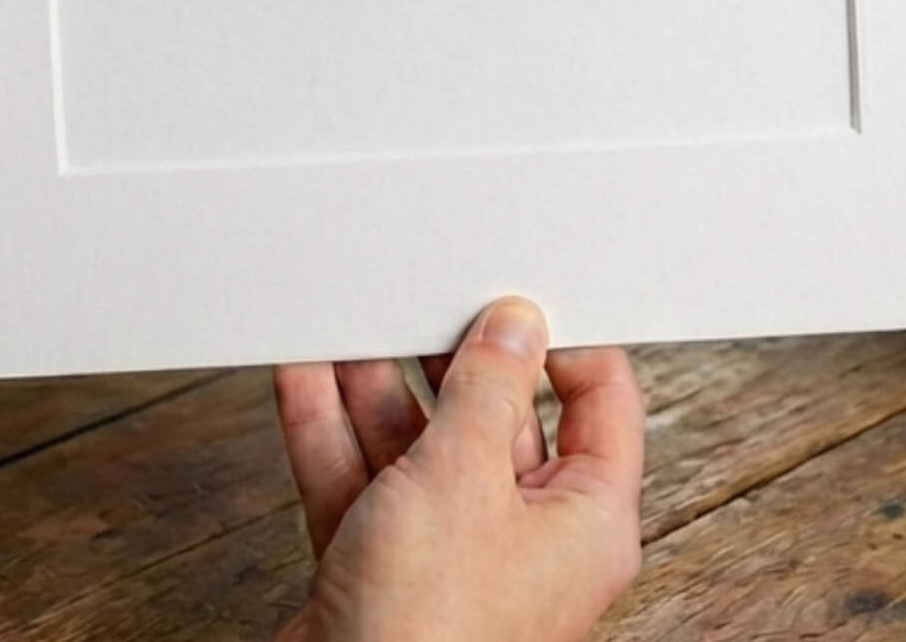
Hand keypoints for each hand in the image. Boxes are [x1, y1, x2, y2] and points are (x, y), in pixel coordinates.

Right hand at [274, 297, 644, 641]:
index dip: (561, 342)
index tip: (516, 297)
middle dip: (445, 361)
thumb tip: (513, 325)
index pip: (600, 402)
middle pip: (495, 419)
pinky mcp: (385, 575)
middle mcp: (526, 540)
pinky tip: (305, 376)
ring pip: (419, 447)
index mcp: (588, 521)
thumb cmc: (426, 632)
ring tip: (350, 325)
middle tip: (419, 301)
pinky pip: (365, 483)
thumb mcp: (463, 475)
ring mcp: (451, 559)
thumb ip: (487, 386)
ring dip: (375, 387)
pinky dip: (332, 431)